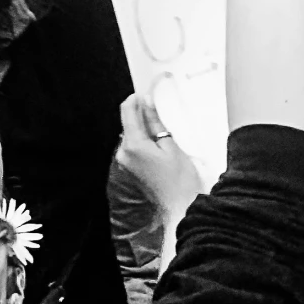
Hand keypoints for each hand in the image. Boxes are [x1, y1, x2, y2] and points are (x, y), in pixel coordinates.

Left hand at [114, 91, 203, 219]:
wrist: (181, 210)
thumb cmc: (180, 179)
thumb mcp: (171, 146)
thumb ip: (155, 122)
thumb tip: (147, 101)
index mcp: (132, 144)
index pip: (127, 111)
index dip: (135, 99)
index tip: (146, 94)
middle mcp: (123, 152)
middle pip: (128, 123)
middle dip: (141, 115)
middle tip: (159, 112)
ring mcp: (124, 162)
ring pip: (131, 135)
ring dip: (143, 129)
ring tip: (163, 132)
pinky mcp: (129, 170)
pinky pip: (133, 148)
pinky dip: (143, 142)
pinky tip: (158, 146)